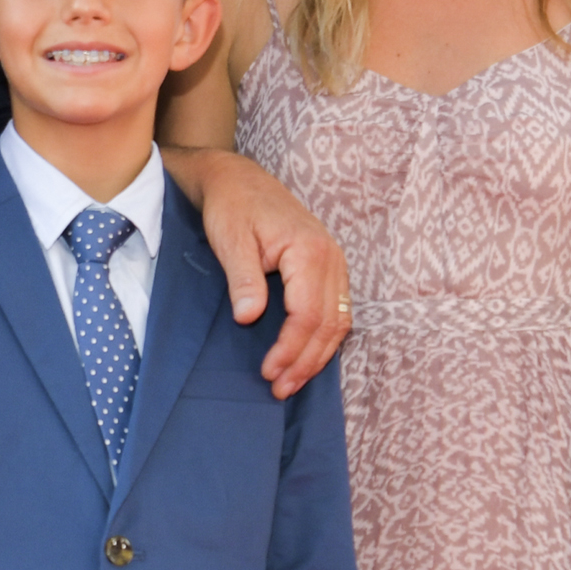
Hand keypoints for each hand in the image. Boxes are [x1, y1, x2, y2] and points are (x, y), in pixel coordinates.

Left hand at [180, 148, 350, 397]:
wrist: (239, 181)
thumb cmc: (232, 208)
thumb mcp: (231, 241)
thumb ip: (243, 279)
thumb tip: (249, 317)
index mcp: (309, 251)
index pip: (308, 315)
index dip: (290, 349)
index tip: (268, 372)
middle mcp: (331, 257)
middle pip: (329, 324)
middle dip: (305, 361)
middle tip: (280, 389)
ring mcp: (334, 262)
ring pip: (339, 321)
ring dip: (317, 356)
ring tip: (292, 381)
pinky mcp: (329, 267)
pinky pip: (337, 311)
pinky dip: (323, 338)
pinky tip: (305, 356)